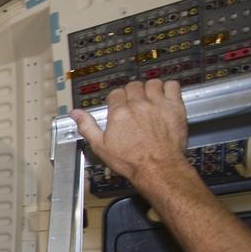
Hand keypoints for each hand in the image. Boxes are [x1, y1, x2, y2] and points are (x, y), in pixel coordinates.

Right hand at [71, 79, 187, 181]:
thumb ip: (87, 126)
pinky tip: (165, 96)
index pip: (115, 94)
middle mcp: (138, 105)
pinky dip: (169, 88)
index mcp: (119, 113)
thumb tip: (76, 114)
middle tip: (133, 103)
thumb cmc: (131, 161)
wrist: (157, 168)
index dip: (115, 100)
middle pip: (133, 86)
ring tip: (149, 98)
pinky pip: (172, 86)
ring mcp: (157, 104)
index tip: (118, 106)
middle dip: (131, 93)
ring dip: (149, 89)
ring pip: (152, 83)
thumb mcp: (100, 147)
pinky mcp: (174, 107)